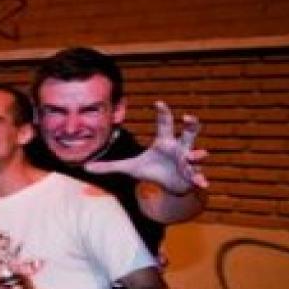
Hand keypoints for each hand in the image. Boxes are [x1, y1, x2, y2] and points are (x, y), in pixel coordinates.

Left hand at [84, 101, 208, 193]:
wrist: (170, 186)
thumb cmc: (152, 170)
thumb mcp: (130, 168)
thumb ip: (109, 166)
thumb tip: (85, 167)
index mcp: (164, 142)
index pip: (164, 123)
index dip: (163, 112)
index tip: (159, 102)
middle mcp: (179, 148)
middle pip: (189, 132)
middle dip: (191, 124)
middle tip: (189, 118)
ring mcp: (188, 161)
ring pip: (197, 153)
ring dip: (199, 154)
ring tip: (198, 154)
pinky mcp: (192, 175)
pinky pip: (198, 176)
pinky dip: (200, 179)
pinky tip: (202, 184)